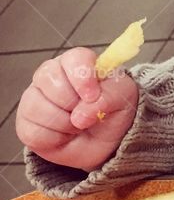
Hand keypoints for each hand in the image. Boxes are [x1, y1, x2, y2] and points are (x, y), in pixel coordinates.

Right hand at [15, 47, 138, 170]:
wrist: (104, 141)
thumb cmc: (112, 112)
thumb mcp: (123, 99)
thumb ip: (109, 98)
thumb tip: (80, 115)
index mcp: (78, 63)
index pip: (75, 58)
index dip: (82, 77)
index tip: (92, 96)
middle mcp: (51, 75)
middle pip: (50, 80)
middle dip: (73, 103)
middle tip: (87, 113)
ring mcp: (34, 97)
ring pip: (38, 107)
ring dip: (66, 123)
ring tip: (78, 124)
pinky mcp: (26, 122)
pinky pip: (35, 131)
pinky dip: (56, 138)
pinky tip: (65, 134)